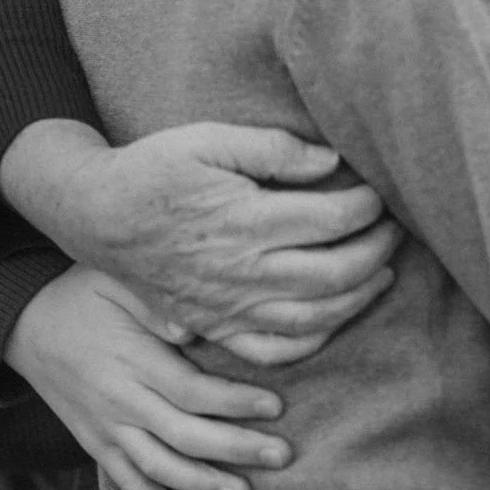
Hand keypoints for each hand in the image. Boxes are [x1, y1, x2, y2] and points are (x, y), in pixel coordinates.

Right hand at [0, 118, 399, 346]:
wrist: (94, 215)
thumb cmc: (153, 170)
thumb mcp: (208, 138)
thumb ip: (274, 148)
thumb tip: (331, 161)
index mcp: (246, 219)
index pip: (332, 219)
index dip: (367, 207)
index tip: (380, 193)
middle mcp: (243, 271)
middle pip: (334, 274)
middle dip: (375, 252)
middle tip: (394, 231)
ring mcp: (229, 306)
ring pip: (313, 318)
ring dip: (357, 299)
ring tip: (381, 274)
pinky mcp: (214, 326)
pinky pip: (272, 351)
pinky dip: (312, 341)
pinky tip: (332, 319)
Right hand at [3, 267, 292, 489]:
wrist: (24, 323)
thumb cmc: (82, 294)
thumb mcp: (116, 281)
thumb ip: (155, 304)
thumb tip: (191, 329)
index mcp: (131, 360)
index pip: (190, 390)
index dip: (234, 402)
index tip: (276, 406)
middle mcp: (119, 402)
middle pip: (183, 435)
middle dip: (235, 450)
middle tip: (281, 456)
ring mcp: (106, 429)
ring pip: (158, 469)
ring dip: (202, 486)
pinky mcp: (98, 446)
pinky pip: (130, 485)